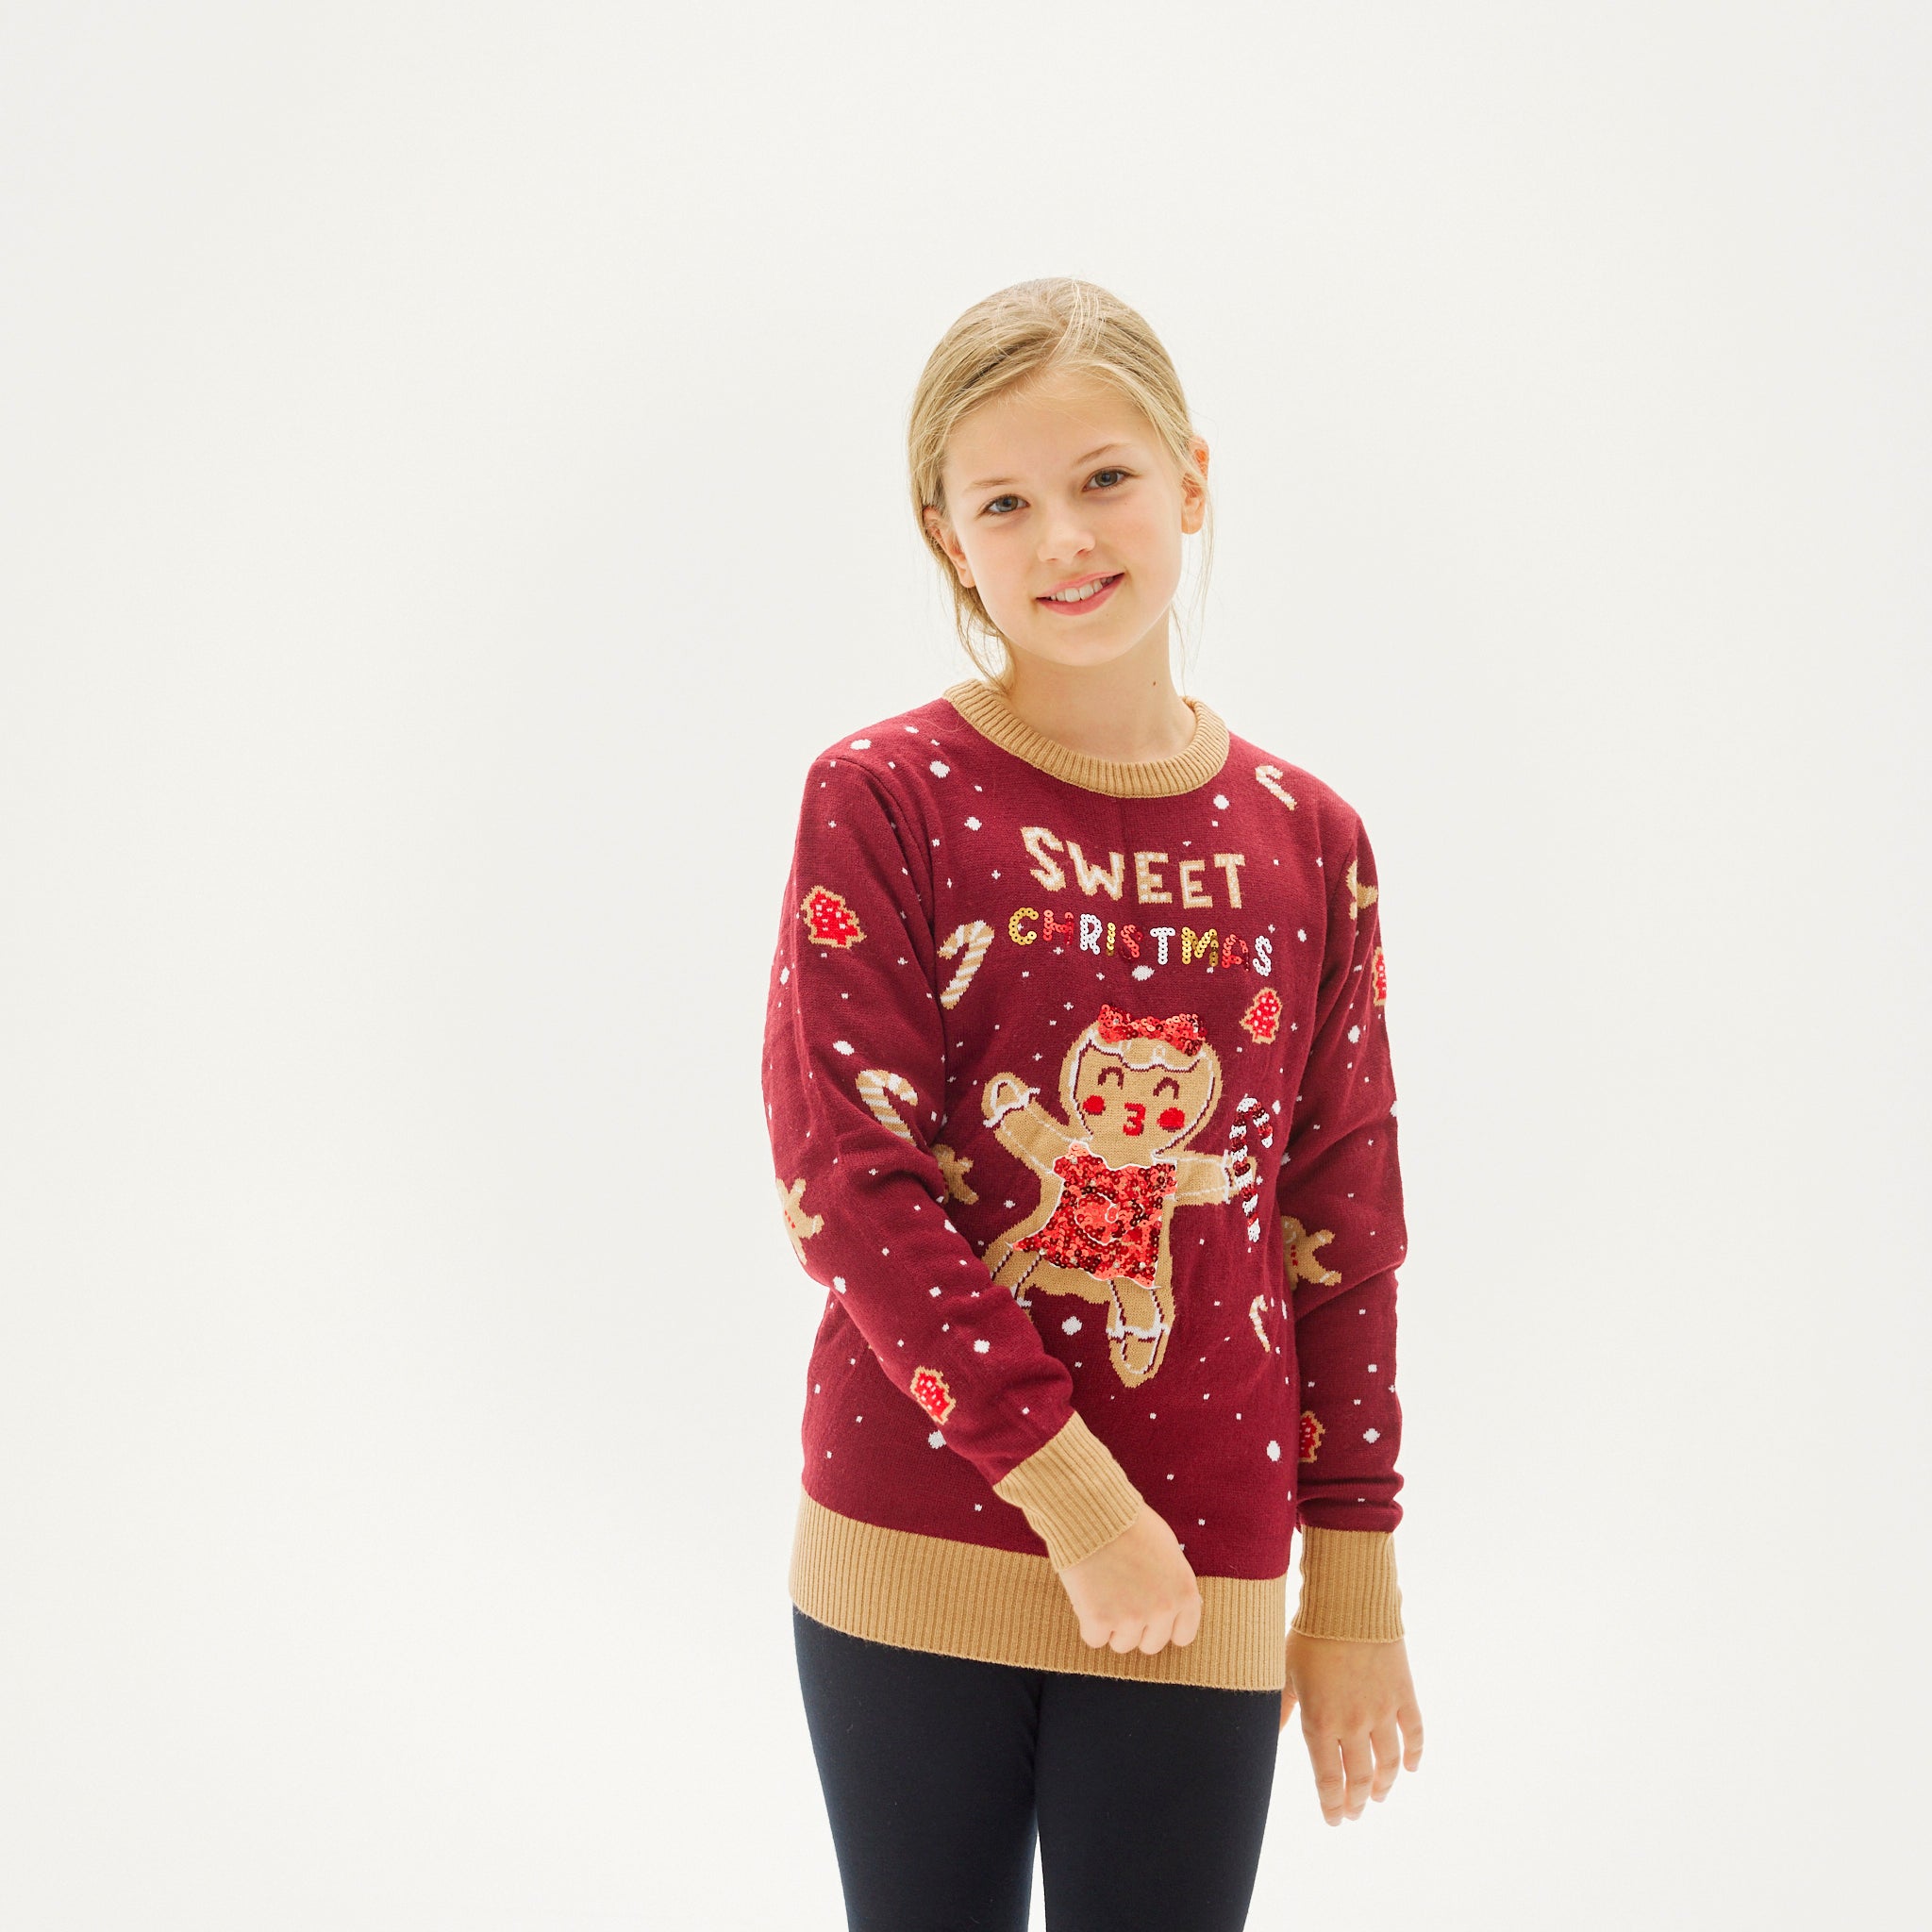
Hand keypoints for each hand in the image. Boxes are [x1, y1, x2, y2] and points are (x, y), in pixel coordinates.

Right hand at [1057, 1503, 1201, 1656]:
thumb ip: (1173, 1582)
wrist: (1093, 1513)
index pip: (1183, 1635)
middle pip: (1151, 1644)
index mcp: (1184, 1592)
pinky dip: (1087, 1621)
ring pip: (1122, 1643)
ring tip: (1102, 1591)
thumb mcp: (1167, 1549)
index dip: (1164, 1627)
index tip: (1150, 1619)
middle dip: (1136, 1627)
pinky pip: (1094, 1639)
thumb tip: (1175, 1606)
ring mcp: (1131, 1617)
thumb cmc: (1129, 1524)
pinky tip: (1087, 1595)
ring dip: (1111, 1624)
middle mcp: (1163, 1609)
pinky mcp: (1100, 1620)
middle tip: (1120, 1600)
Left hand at [1280, 1629, 1423, 1825]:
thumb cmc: (1309, 1633)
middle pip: (1358, 1777)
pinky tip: (1411, 1767)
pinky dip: (1414, 1754)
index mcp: (1320, 1721)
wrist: (1348, 1603)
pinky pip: (1414, 1733)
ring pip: (1388, 1763)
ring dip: (1384, 1784)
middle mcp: (1353, 1723)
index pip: (1328, 1779)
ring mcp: (1382, 1710)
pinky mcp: (1403, 1694)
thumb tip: (1268, 1735)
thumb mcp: (1285, 1671)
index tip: (1334, 1821)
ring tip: (1379, 1796)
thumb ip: (1282, 1708)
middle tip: (1355, 1813)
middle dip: (1356, 1801)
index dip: (1331, 1804)